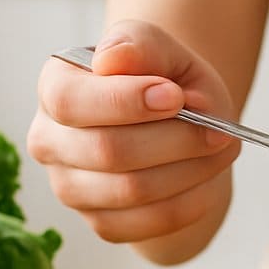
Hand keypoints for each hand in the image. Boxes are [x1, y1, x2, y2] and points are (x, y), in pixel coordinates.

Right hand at [27, 20, 240, 247]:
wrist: (181, 130)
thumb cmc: (165, 83)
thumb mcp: (162, 51)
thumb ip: (140, 45)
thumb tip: (112, 60)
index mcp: (55, 87)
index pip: (70, 101)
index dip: (124, 101)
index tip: (175, 96)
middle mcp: (50, 140)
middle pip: (106, 151)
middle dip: (174, 140)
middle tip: (217, 130)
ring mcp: (70, 188)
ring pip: (132, 190)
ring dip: (189, 170)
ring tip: (218, 148)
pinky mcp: (100, 223)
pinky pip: (148, 222)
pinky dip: (190, 201)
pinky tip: (206, 178)